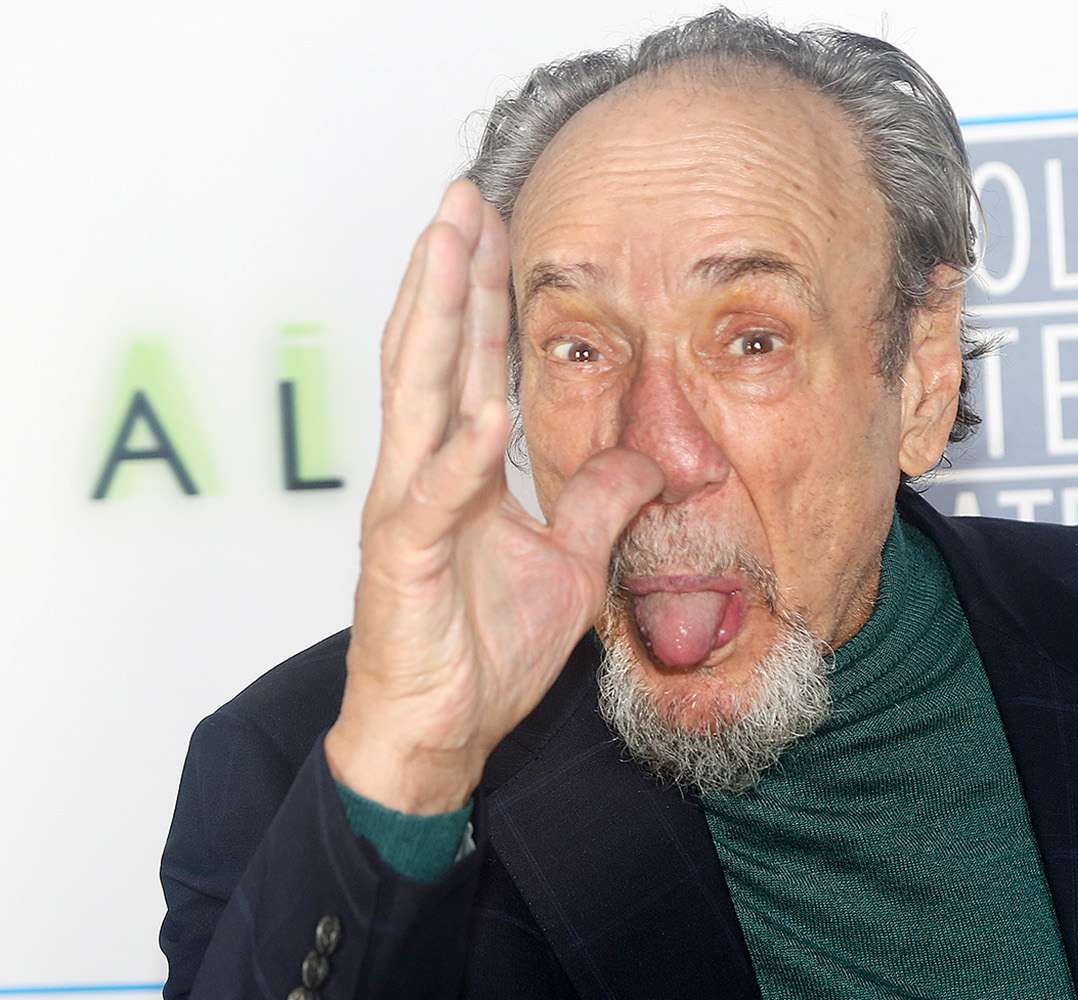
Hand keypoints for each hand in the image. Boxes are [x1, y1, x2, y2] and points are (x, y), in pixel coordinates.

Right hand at [325, 180, 662, 813]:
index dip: (481, 294)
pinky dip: (460, 458)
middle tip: (460, 196)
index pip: (467, 363)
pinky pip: (433, 501)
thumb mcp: (568, 564)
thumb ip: (599, 505)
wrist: (437, 730)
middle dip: (447, 272)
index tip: (493, 226)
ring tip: (449, 249)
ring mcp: (406, 510)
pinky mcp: (401, 562)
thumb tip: (646, 460)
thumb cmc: (482, 647)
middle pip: (431, 353)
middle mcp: (422, 473)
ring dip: (436, 321)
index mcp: (455, 468)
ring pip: (416, 399)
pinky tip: (483, 414)